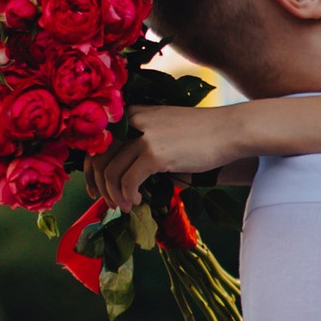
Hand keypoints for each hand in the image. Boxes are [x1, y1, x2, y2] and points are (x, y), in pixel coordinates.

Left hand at [95, 104, 223, 212]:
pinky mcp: (155, 153)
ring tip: (124, 207)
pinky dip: (128, 196)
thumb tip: (122, 173)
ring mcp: (143, 136)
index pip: (98, 142)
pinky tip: (137, 202)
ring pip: (111, 172)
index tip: (95, 187)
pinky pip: (128, 181)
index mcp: (132, 113)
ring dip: (114, 195)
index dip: (91, 168)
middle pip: (99, 157)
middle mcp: (133, 121)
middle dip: (99, 185)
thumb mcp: (163, 127)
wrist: (228, 130)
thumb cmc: (201, 133)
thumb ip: (142, 141)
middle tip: (107, 202)